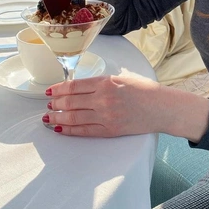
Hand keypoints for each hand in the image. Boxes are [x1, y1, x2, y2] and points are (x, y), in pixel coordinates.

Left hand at [44, 71, 162, 136]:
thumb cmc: (144, 90)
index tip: (50, 91)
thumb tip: (81, 87)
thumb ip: (102, 82)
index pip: (74, 86)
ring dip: (57, 117)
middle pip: (70, 101)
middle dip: (55, 103)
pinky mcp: (109, 130)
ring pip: (73, 116)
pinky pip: (84, 130)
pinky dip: (69, 129)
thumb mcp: (122, 77)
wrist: (161, 107)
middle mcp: (103, 98)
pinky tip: (60, 128)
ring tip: (48, 117)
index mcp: (106, 82)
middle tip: (47, 104)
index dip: (58, 89)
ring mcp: (105, 115)